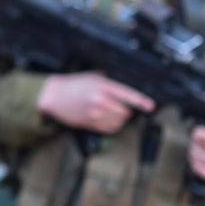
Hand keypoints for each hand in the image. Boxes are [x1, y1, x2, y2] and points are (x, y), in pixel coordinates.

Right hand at [37, 72, 155, 134]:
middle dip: (125, 109)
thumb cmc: (72, 85)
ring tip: (110, 111)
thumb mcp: (92, 77)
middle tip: (118, 104)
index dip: (141, 101)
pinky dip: (113, 124)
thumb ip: (110, 83)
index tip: (150, 106)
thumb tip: (126, 90)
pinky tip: (106, 118)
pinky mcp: (91, 124)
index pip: (127, 95)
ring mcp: (95, 114)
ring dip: (119, 117)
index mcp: (102, 86)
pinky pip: (110, 128)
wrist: (53, 96)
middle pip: (125, 111)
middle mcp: (100, 101)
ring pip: (119, 121)